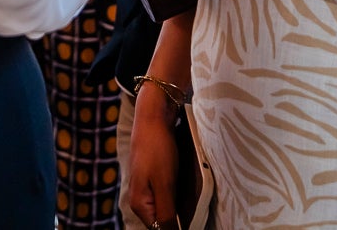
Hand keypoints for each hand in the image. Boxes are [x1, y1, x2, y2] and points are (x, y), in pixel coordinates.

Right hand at [122, 87, 181, 229]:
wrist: (153, 117)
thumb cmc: (157, 149)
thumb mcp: (164, 185)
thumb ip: (166, 213)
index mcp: (140, 204)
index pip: (160, 229)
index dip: (178, 228)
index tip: (194, 220)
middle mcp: (141, 198)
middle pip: (163, 220)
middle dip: (180, 219)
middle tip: (196, 210)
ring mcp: (147, 187)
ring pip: (167, 207)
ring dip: (181, 208)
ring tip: (195, 201)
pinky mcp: (154, 177)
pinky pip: (168, 195)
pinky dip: (180, 195)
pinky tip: (189, 190)